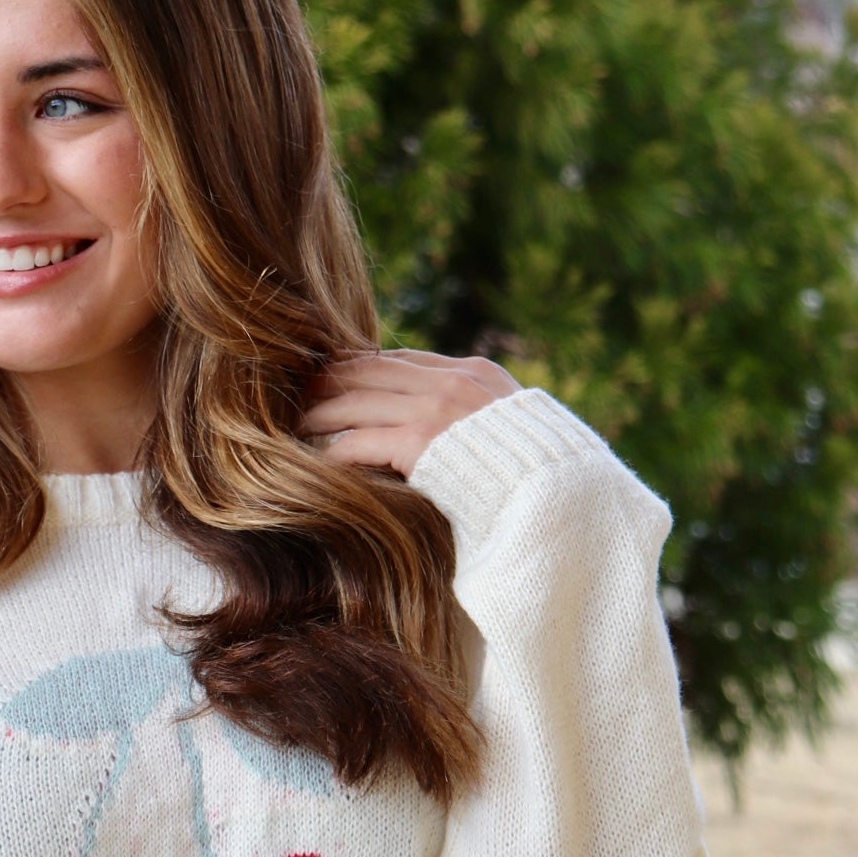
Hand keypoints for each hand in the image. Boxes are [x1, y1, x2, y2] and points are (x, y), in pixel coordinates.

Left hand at [302, 348, 519, 478]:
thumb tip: (452, 430)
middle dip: (330, 380)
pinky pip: (359, 442)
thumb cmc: (540, 477)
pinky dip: (333, 452)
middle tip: (297, 392)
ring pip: (356, 402)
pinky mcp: (421, 444)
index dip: (362, 367)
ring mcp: (436, 411)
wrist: (563, 497)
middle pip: (370, 370)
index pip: (403, 359)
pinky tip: (316, 463)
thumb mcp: (515, 431)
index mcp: (475, 374)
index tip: (334, 375)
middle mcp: (453, 382)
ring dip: (319, 414)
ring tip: (294, 424)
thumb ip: (479, 419)